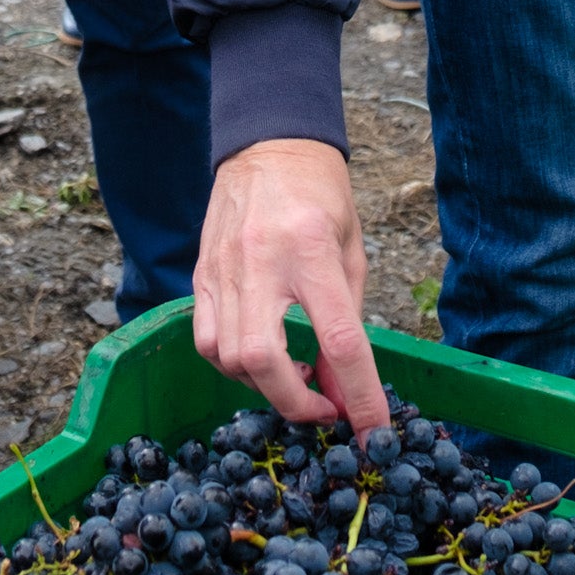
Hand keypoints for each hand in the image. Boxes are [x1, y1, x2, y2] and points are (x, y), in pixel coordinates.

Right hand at [193, 138, 387, 430]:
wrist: (268, 145)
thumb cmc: (321, 196)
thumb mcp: (351, 251)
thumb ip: (348, 322)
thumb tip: (340, 391)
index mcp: (311, 249)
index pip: (338, 338)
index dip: (359, 393)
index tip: (373, 430)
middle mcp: (260, 261)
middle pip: (264, 359)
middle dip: (295, 403)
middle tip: (324, 409)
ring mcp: (222, 269)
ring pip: (227, 358)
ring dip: (264, 386)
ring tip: (295, 376)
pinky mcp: (200, 275)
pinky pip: (206, 341)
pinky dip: (233, 365)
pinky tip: (260, 357)